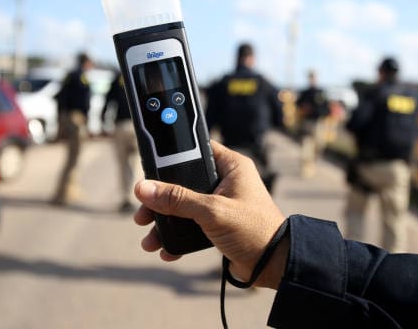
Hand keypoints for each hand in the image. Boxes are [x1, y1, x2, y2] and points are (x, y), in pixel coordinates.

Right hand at [133, 141, 287, 288]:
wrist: (274, 267)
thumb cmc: (254, 231)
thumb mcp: (212, 211)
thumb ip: (178, 199)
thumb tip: (145, 189)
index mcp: (232, 167)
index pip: (197, 150)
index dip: (172, 156)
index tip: (149, 168)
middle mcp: (226, 182)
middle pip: (183, 181)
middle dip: (161, 199)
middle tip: (144, 211)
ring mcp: (221, 204)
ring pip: (184, 206)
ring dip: (165, 222)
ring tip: (150, 238)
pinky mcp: (218, 224)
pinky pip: (190, 225)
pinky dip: (177, 236)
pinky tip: (166, 249)